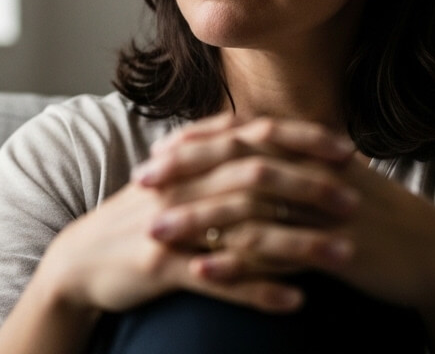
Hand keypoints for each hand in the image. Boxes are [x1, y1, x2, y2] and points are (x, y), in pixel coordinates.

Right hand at [36, 113, 360, 314]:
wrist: (78, 261)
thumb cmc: (137, 220)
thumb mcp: (173, 177)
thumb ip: (213, 153)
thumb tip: (262, 131)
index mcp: (189, 159)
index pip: (253, 136)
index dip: (302, 139)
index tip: (348, 148)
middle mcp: (182, 184)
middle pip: (256, 176)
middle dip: (310, 187)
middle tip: (356, 201)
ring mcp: (171, 225)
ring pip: (245, 228)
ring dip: (300, 242)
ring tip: (344, 254)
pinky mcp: (161, 268)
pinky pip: (219, 281)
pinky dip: (259, 291)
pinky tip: (296, 302)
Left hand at [140, 117, 434, 312]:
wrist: (432, 255)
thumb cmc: (376, 218)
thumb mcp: (332, 179)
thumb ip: (290, 164)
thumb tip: (246, 152)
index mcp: (308, 151)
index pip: (240, 137)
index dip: (196, 143)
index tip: (155, 153)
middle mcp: (311, 171)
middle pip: (234, 163)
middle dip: (184, 172)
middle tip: (141, 184)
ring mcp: (321, 209)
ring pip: (246, 209)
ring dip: (197, 220)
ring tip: (155, 232)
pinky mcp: (331, 248)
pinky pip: (274, 254)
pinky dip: (235, 263)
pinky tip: (201, 272)